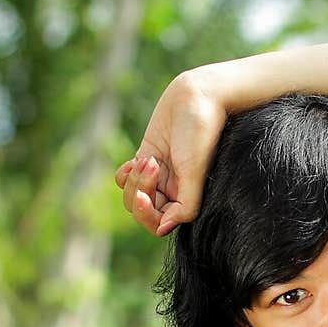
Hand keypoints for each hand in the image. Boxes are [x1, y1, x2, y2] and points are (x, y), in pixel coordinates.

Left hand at [114, 70, 227, 236]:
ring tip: (148, 159)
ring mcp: (158, 175)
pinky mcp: (147, 157)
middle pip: (142, 210)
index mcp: (186, 199)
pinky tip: (135, 160)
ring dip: (134, 179)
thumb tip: (162, 229)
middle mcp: (172, 191)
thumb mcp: (195, 172)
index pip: (159, 223)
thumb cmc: (202, 133)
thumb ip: (185, 206)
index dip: (147, 215)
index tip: (144, 197)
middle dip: (140, 191)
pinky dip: (125, 173)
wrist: (198, 97)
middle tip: (151, 165)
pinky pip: (126, 178)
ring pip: (132, 195)